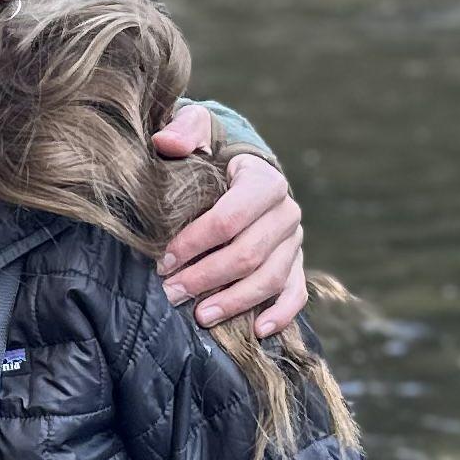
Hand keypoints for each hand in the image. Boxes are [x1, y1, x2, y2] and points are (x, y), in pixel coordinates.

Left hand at [150, 122, 311, 340]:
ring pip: (270, 278)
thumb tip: (167, 142)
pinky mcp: (295, 263)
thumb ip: (185, 130)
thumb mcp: (198, 129)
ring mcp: (294, 241)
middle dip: (206, 277)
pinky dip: (280, 314)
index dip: (195, 242)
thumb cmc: (211, 151)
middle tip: (170, 293)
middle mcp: (285, 212)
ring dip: (234, 302)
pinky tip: (257, 330)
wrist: (238, 165)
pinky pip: (296, 293)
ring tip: (199, 316)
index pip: (230, 218)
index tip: (163, 260)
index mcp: (263, 180)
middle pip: (248, 254)